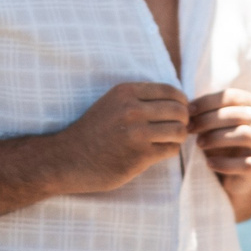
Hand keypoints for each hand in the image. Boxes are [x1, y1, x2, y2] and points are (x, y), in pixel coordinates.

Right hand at [57, 82, 188, 192]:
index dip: (181, 102)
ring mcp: (136, 133)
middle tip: (176, 129)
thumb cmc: (93, 132)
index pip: (171, 91)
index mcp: (126, 92)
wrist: (67, 159)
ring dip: (179, 137)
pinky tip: (158, 152)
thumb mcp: (112, 103)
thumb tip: (178, 100)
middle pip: (180, 110)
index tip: (177, 112)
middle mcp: (132, 109)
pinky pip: (171, 149)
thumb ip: (139, 98)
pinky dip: (170, 151)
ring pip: (179, 130)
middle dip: (183, 120)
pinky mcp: (139, 156)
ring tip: (169, 140)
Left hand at [190, 87, 250, 188]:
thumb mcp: (210, 126)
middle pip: (239, 114)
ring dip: (218, 138)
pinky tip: (209, 163)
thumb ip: (203, 114)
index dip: (208, 102)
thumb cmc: (218, 144)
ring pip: (245, 134)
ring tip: (199, 143)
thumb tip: (187, 108)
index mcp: (250, 107)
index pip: (233, 96)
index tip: (188, 111)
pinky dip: (225, 163)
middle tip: (190, 128)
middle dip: (210, 120)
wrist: (232, 176)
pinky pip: (246, 163)